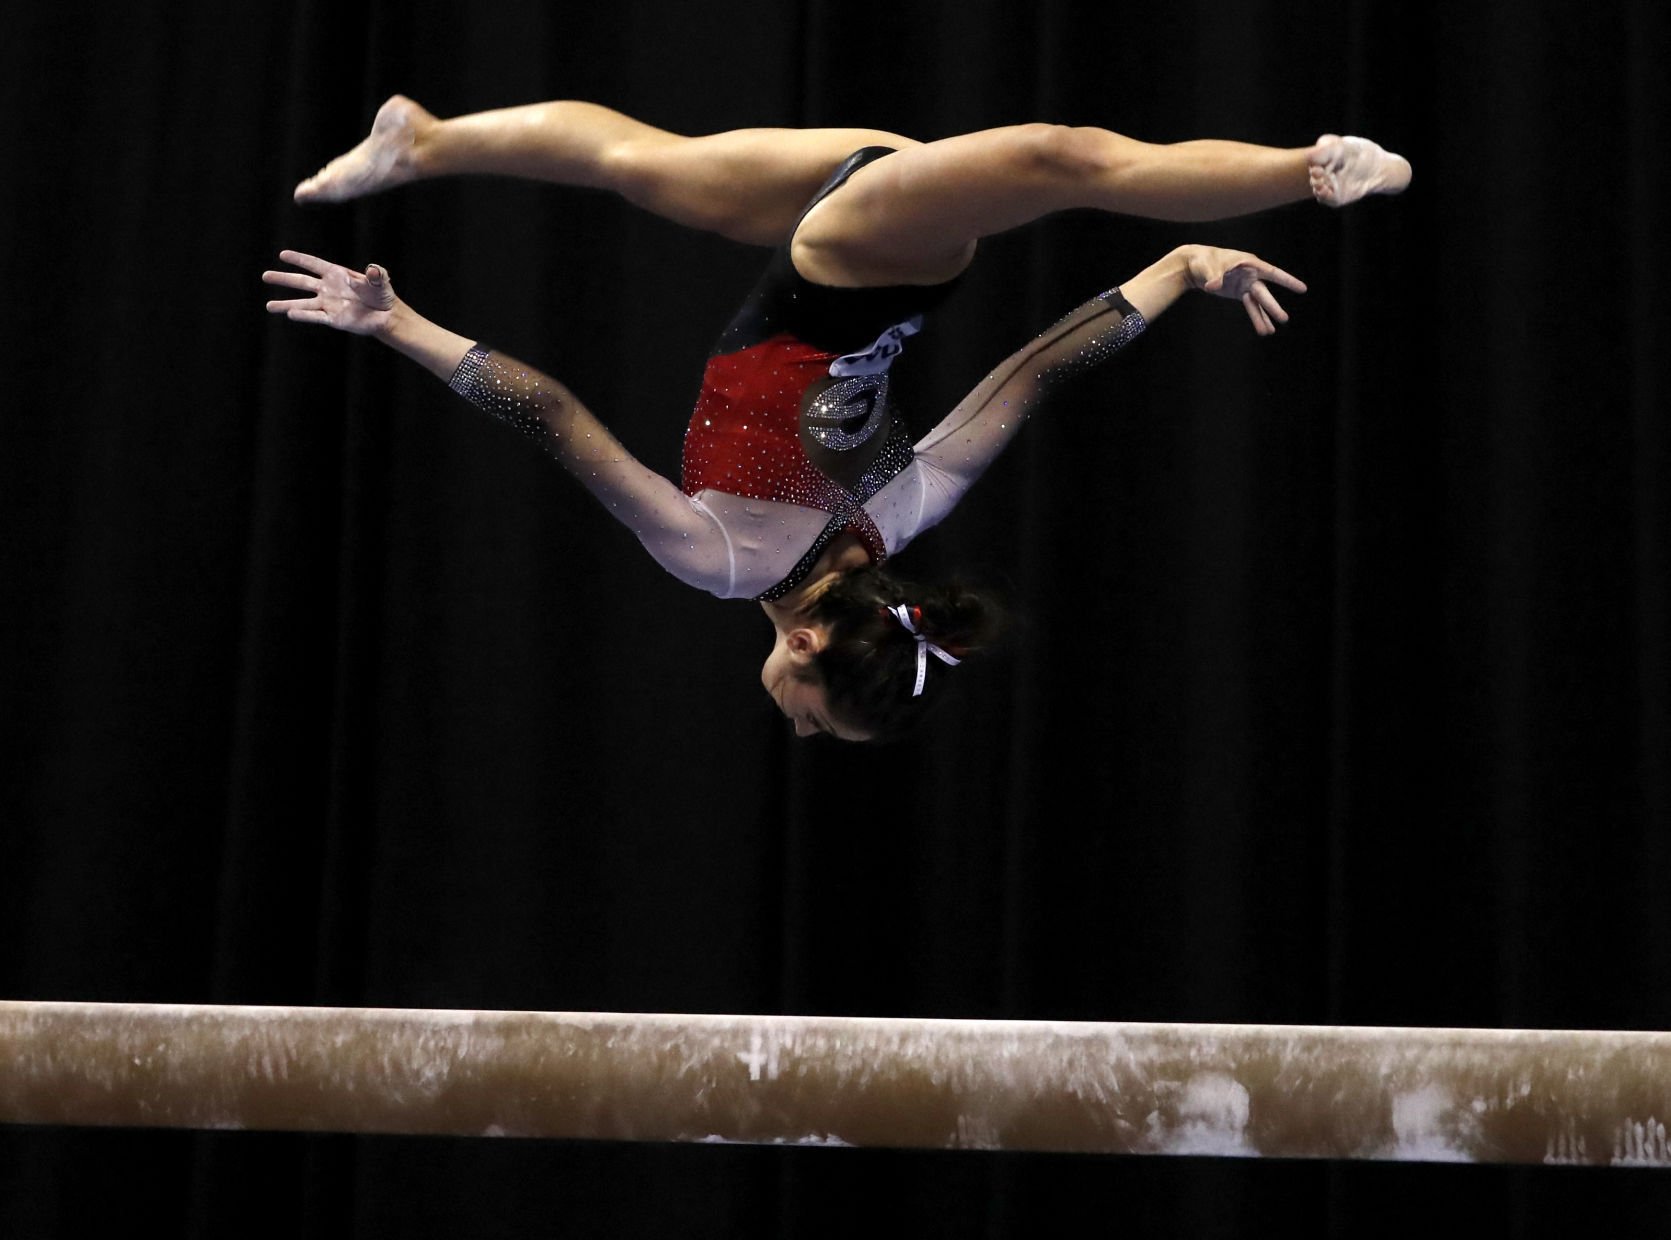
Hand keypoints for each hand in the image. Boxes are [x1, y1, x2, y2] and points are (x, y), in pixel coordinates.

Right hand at [263, 250, 398, 336]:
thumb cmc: (383, 294)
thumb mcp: (381, 281)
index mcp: (336, 274)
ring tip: (269, 306)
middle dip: (284, 279)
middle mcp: (328, 288)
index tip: (283, 255)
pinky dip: (304, 316)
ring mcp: (328, 304)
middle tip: (265, 276)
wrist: (386, 316)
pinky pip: (315, 317)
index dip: (299, 259)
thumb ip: (376, 274)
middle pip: (301, 282)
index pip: (313, 264)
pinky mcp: (333, 318)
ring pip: (303, 303)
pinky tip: (290, 314)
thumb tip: (372, 270)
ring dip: (286, 304)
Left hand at [1179, 246, 1306, 335]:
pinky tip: (1264, 329)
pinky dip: (1257, 317)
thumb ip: (1215, 277)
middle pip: (1264, 293)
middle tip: (1284, 319)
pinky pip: (1251, 306)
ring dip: (1264, 317)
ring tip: (1270, 332)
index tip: (1302, 289)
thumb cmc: (1205, 261)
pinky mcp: (1239, 293)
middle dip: (1273, 307)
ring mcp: (1246, 284)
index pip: (1272, 273)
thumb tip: (1213, 286)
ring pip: (1258, 303)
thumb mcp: (1210, 267)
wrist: (1195, 265)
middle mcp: (1251, 274)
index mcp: (1249, 264)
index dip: (1287, 281)